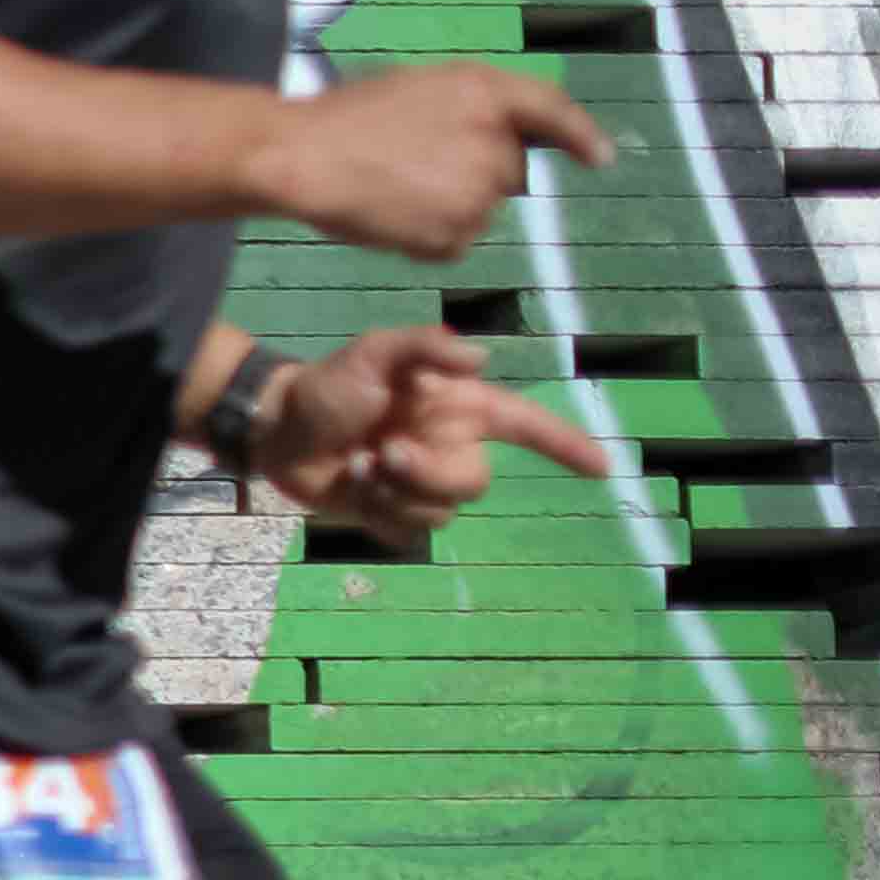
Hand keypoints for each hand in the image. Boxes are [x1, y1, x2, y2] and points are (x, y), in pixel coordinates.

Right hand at [248, 63, 610, 263]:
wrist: (301, 157)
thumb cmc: (346, 117)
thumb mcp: (418, 87)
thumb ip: (469, 107)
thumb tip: (502, 138)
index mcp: (483, 91)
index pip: (552, 111)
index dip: (581, 135)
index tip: (601, 159)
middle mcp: (494, 140)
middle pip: (510, 171)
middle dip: (478, 174)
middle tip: (416, 168)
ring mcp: (478, 191)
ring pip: (480, 210)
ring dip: (449, 209)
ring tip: (393, 192)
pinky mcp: (456, 233)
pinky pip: (454, 243)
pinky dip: (429, 238)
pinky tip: (390, 218)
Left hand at [250, 325, 610, 544]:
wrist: (276, 427)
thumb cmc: (329, 384)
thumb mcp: (374, 352)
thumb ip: (426, 346)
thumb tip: (482, 358)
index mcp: (458, 409)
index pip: (526, 426)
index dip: (565, 445)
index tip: (604, 467)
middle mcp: (449, 447)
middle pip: (474, 482)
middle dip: (428, 473)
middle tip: (382, 452)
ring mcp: (422, 483)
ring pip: (441, 513)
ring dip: (394, 493)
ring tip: (359, 466)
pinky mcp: (392, 513)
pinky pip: (407, 533)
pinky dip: (377, 514)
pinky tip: (352, 488)